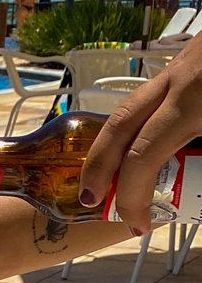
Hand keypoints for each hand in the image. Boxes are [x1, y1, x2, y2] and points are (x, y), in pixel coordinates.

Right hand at [77, 36, 201, 236]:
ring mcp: (180, 66)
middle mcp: (178, 82)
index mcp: (194, 101)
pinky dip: (141, 123)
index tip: (139, 224)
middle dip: (98, 168)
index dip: (133, 197)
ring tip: (111, 175)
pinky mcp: (188, 58)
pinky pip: (154, 96)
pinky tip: (149, 140)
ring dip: (114, 144)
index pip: (143, 157)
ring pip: (131, 108)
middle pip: (118, 128)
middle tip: (91, 200)